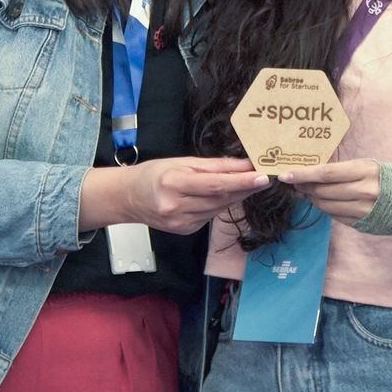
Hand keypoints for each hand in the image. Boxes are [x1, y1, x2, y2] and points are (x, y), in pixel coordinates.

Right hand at [82, 156, 270, 235]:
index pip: (216, 185)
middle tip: (264, 178)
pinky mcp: (185, 230)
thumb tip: (245, 164)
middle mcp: (176, 206)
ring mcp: (181, 222)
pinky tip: (218, 197)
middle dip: (245, 188)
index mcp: (174, 183)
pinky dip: (218, 205)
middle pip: (221, 198)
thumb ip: (215, 165)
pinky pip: (210, 216)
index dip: (242, 182)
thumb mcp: (181, 161)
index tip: (263, 177)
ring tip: (246, 184)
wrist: (127, 198)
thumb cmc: (153, 174)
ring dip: (235, 197)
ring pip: (218, 209)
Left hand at [281, 159, 380, 223]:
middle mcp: (364, 191)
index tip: (284, 175)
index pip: (326, 173)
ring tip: (309, 191)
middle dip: (304, 187)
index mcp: (364, 171)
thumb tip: (308, 173)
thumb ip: (340, 170)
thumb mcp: (366, 166)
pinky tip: (326, 201)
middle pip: (323, 191)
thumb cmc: (383, 178)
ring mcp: (363, 209)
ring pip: (326, 205)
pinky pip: (334, 216)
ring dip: (313, 198)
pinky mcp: (361, 223)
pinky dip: (325, 208)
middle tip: (294, 182)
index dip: (303, 174)